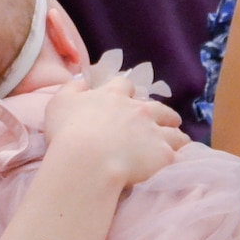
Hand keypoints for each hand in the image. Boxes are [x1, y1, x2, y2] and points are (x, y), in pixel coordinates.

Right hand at [43, 77, 188, 189]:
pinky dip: (178, 154)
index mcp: (113, 95)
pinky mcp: (162, 153)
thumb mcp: (59, 103)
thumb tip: (82, 80)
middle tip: (166, 119)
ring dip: (175, 132)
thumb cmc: (68, 131)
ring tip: (179, 139)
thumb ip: (72, 88)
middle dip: (162, 112)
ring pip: (172, 129)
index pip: (124, 85)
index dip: (126, 90)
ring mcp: (153, 131)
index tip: (126, 96)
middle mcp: (138, 109)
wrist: (87, 159)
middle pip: (157, 107)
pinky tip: (179, 158)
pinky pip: (177, 152)